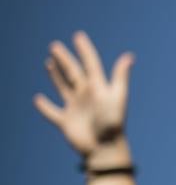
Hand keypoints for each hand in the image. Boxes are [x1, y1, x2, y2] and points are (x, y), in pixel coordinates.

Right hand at [33, 31, 133, 157]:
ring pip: (62, 87)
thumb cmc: (113, 122)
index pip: (90, 64)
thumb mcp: (117, 96)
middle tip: (55, 46)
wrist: (105, 148)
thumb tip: (129, 56)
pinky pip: (52, 112)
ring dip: (55, 76)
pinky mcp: (65, 122)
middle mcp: (85, 95)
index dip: (84, 50)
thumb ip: (119, 76)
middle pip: (73, 72)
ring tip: (49, 63)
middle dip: (64, 59)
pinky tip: (38, 99)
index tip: (78, 36)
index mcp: (97, 87)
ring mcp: (75, 108)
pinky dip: (44, 106)